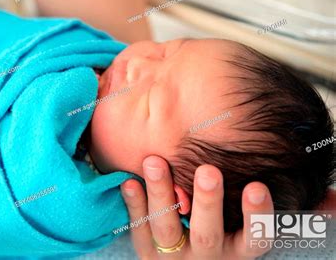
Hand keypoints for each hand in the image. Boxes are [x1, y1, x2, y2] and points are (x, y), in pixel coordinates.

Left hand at [121, 156, 273, 258]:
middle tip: (208, 171)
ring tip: (154, 162)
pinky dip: (135, 205)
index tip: (257, 186)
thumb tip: (255, 139)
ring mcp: (175, 258)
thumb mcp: (233, 222)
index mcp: (236, 250)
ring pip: (167, 229)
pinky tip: (129, 182)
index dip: (257, 215)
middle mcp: (208, 257)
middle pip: (207, 233)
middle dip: (208, 202)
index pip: (255, 238)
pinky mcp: (148, 254)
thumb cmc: (216, 226)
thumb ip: (236, 193)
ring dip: (161, 194)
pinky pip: (139, 230)